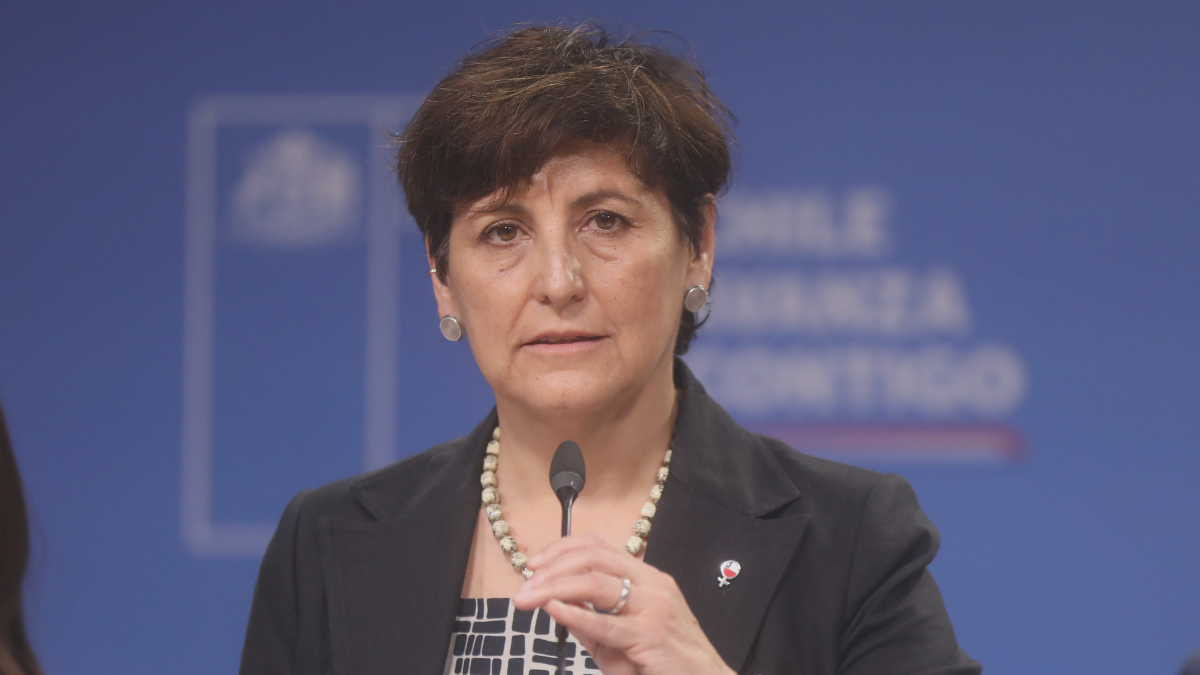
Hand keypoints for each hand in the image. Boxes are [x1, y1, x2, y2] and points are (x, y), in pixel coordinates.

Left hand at [512, 533, 734, 674]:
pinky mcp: (652, 636)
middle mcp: (653, 585)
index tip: (534, 565)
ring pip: (595, 583)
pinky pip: (606, 622)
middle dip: (550, 569)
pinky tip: (554, 609)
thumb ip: (591, 620)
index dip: (561, 549)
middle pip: (592, 558)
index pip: (598, 546)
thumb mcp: (623, 638)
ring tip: (529, 599)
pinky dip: (576, 614)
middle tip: (523, 587)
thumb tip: (555, 602)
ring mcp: (655, 608)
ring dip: (553, 588)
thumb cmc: (665, 665)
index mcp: (648, 578)